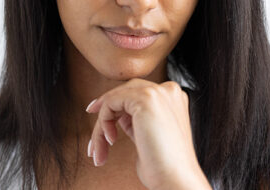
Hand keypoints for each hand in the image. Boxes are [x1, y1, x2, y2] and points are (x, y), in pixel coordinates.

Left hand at [85, 78, 211, 189]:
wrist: (176, 179)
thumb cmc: (163, 167)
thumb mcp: (148, 136)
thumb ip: (136, 120)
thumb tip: (117, 115)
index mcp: (173, 98)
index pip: (137, 93)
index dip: (116, 107)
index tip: (101, 125)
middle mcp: (168, 90)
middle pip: (125, 91)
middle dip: (106, 113)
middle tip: (94, 137)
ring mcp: (158, 91)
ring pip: (116, 98)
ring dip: (102, 124)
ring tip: (98, 150)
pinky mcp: (145, 98)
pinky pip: (111, 102)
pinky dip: (104, 121)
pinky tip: (110, 141)